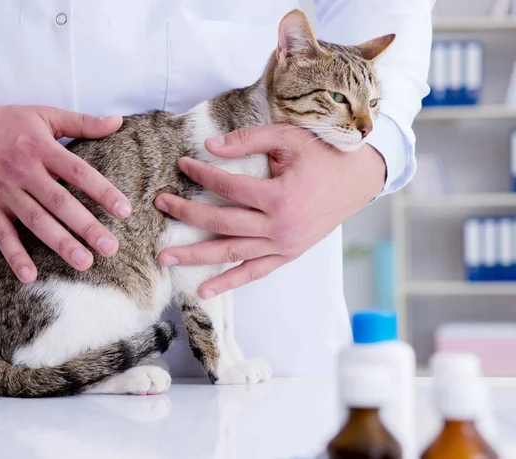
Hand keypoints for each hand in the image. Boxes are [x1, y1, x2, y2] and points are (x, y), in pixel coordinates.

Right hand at [0, 92, 129, 282]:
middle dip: (86, 226)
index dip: (102, 191)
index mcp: (43, 149)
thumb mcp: (45, 115)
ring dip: (60, 244)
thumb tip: (118, 121)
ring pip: (36, 221)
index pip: (79, 172)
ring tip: (84, 262)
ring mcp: (5, 192)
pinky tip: (31, 276)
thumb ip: (83, 122)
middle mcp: (25, 172)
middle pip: (60, 203)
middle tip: (110, 247)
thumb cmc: (6, 123)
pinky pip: (2, 235)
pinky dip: (15, 256)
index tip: (124, 211)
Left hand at [154, 124, 385, 298]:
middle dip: (187, 214)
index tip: (182, 164)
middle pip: (221, 223)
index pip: (227, 187)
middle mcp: (279, 227)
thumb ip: (248, 140)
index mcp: (279, 197)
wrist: (359, 179)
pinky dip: (229, 282)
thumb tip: (209, 146)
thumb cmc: (325, 155)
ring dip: (197, 256)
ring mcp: (283, 246)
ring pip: (232, 253)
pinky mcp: (288, 255)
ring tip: (166, 258)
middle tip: (160, 206)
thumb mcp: (289, 139)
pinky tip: (205, 290)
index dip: (202, 173)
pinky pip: (254, 273)